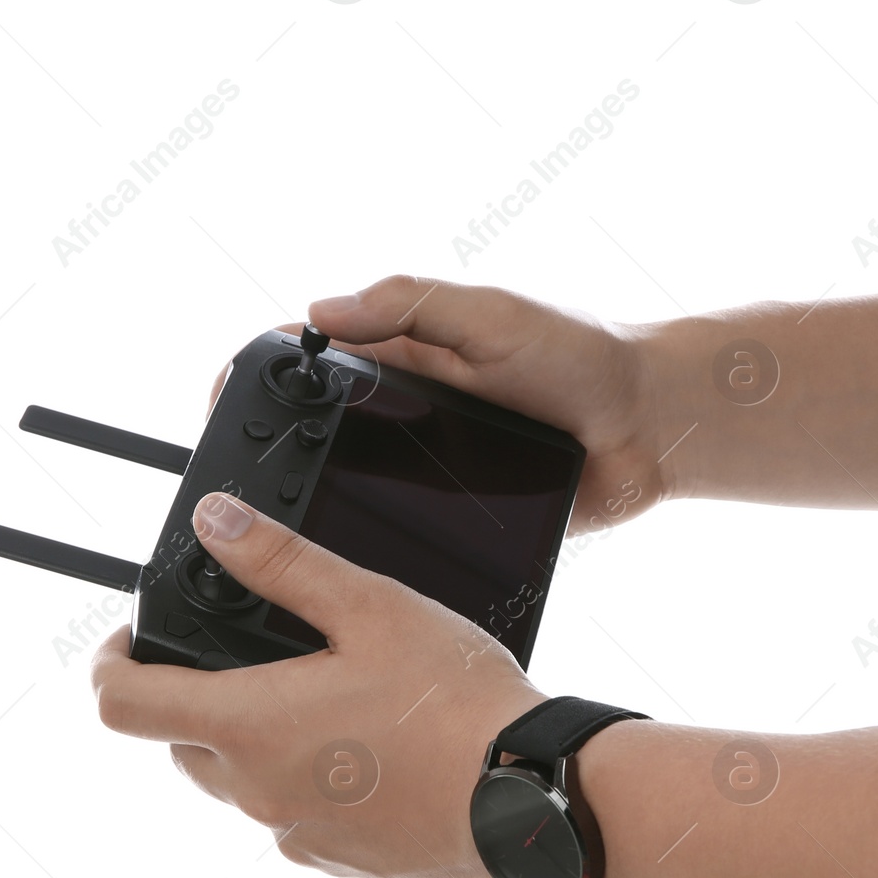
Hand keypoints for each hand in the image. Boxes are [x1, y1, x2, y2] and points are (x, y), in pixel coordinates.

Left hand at [91, 492, 546, 877]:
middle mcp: (257, 794)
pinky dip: (312, 783)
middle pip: (183, 743)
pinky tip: (376, 753)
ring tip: (334, 700)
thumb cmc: (456, 705)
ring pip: (242, 783)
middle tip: (259, 655)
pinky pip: (295, 818)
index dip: (111, 664)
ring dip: (259, 742)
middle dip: (200, 696)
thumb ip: (282, 565)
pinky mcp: (340, 864)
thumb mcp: (370, 608)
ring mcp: (297, 837)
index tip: (132, 640)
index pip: (122, 705)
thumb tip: (215, 523)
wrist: (530, 801)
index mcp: (249, 726)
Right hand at [209, 275, 667, 533]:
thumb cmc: (580, 354)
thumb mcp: (490, 315)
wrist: (652, 427)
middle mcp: (411, 415)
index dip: (266, 379)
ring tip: (284, 531)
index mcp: (407, 357)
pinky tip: (351, 570)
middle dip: (280, 452)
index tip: (225, 399)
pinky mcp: (463, 519)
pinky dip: (380, 550)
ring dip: (324, 507)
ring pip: (358, 494)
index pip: (313, 362)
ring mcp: (433, 470)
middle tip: (245, 481)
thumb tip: (319, 310)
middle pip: (321, 434)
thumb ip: (409, 306)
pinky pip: (409, 537)